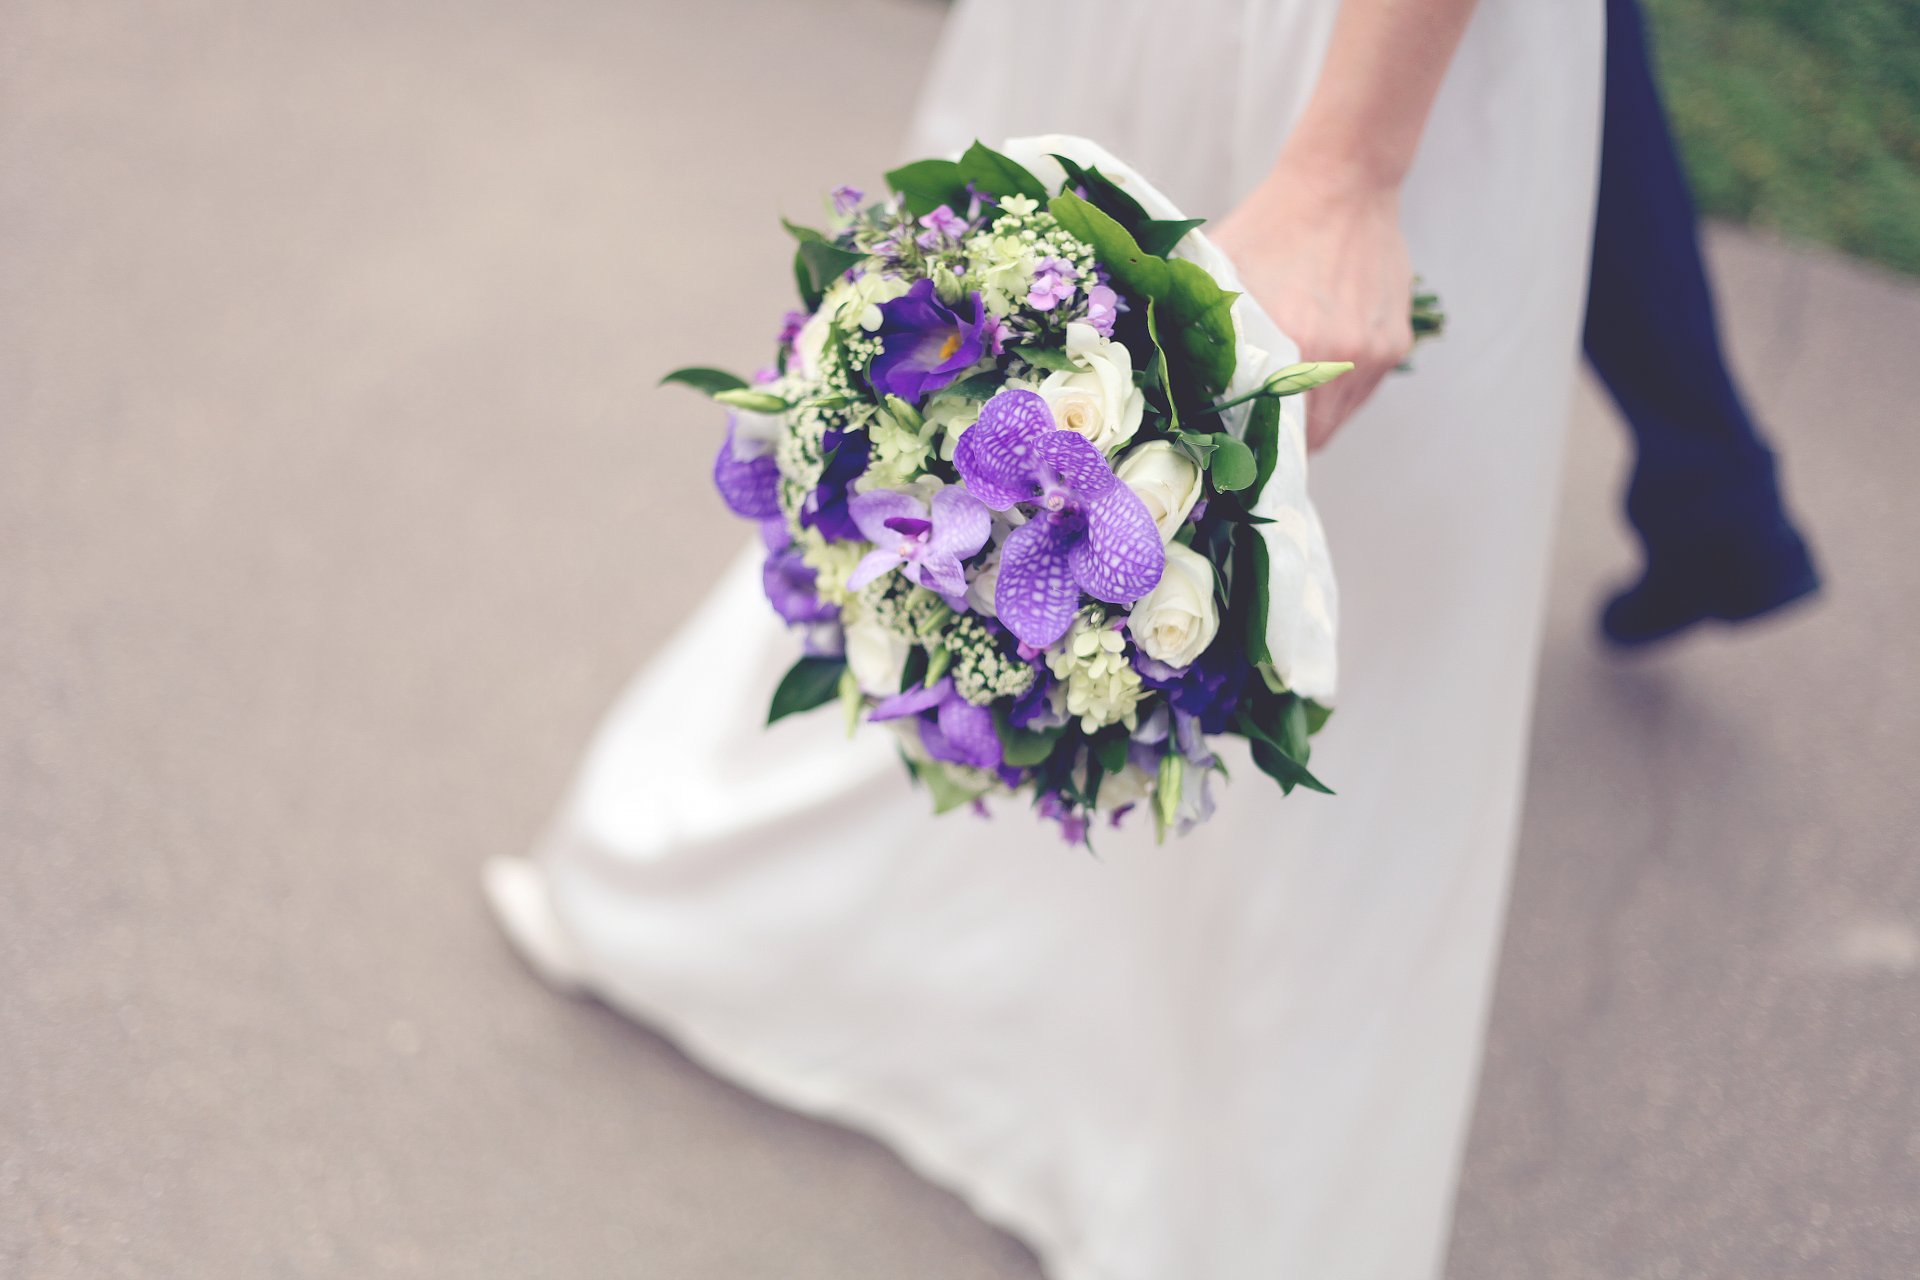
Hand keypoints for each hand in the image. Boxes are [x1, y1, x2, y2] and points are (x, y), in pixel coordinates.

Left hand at [1211, 168, 1413, 450]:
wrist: (1342, 185)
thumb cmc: (1271, 227)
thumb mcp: (1221, 271)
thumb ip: (1197, 324)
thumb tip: (1167, 377)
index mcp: (1294, 340)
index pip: (1273, 432)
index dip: (1252, 448)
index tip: (1235, 451)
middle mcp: (1340, 354)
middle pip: (1309, 437)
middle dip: (1281, 442)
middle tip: (1254, 437)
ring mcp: (1372, 353)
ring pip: (1337, 420)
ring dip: (1310, 421)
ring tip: (1283, 406)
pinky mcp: (1394, 345)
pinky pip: (1360, 394)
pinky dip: (1336, 395)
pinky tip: (1313, 371)